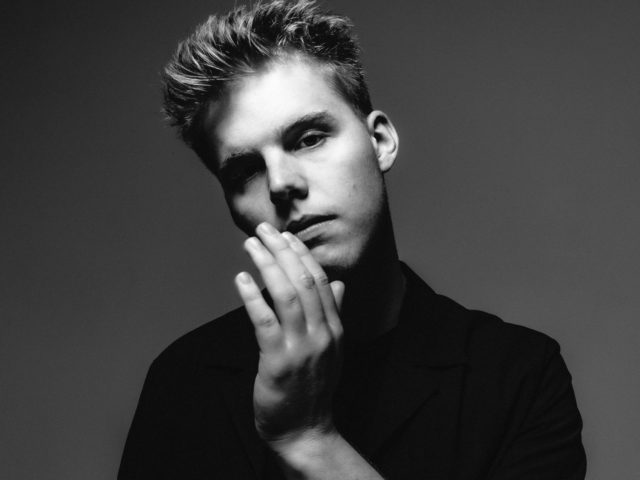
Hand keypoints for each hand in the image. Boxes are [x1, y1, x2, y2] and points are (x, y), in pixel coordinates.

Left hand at [234, 222, 344, 447]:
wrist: (305, 429)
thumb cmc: (313, 386)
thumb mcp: (332, 348)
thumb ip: (332, 314)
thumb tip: (336, 284)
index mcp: (334, 327)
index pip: (319, 280)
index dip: (302, 254)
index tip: (286, 235)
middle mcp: (322, 333)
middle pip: (303, 280)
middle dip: (282, 250)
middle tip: (263, 230)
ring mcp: (302, 347)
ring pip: (286, 295)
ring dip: (266, 265)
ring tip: (250, 245)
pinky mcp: (279, 362)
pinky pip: (265, 322)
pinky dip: (252, 297)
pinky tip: (241, 279)